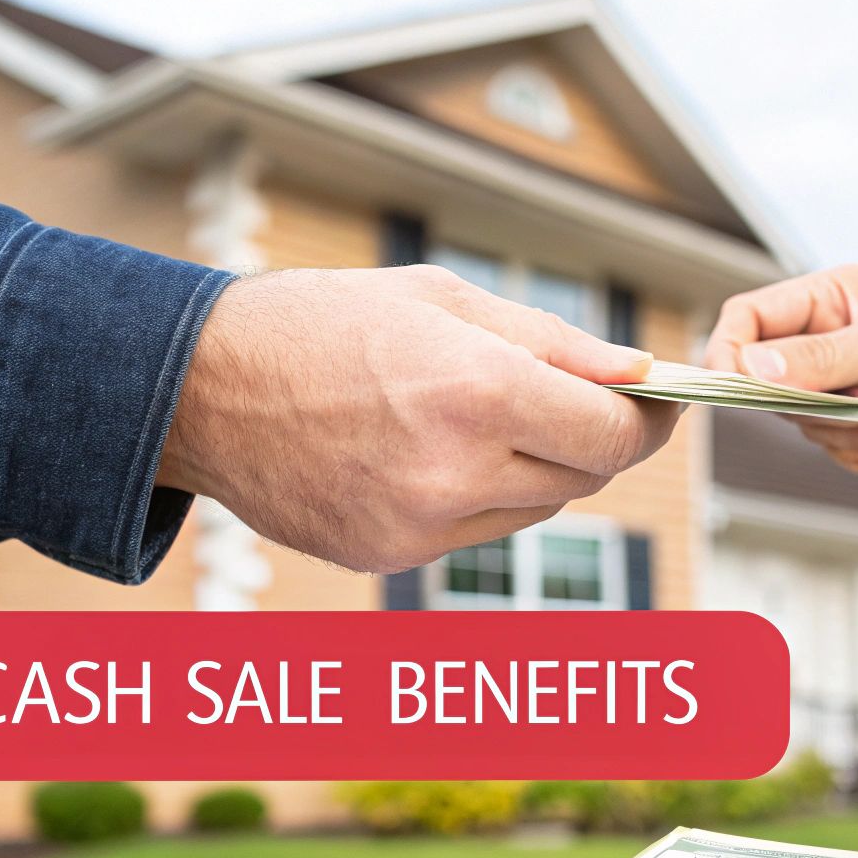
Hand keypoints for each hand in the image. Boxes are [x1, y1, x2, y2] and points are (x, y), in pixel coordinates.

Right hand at [157, 266, 676, 572]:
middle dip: (596, 438)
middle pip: (584, 477)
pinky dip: (481, 493)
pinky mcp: (390, 556)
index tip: (660, 403)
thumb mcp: (442, 300)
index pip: (613, 435)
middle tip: (586, 400)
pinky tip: (430, 450)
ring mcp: (420, 526)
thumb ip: (553, 344)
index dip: (648, 421)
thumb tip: (636, 373)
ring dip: (538, 465)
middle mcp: (455, 471)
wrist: (197, 387)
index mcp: (476, 393)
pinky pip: (476, 530)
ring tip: (480, 413)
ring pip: (535, 507)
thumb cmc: (319, 323)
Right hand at [704, 265, 857, 480]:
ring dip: (842, 434)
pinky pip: (829, 448)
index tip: (738, 391)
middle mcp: (831, 336)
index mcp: (832, 295)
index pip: (749, 318)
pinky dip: (857, 454)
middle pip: (768, 381)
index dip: (732, 354)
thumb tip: (748, 368)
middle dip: (811, 407)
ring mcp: (845, 381)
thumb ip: (819, 359)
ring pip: (799, 422)